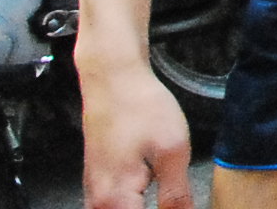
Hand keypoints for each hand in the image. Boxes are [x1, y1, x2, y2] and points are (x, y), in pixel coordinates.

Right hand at [79, 57, 194, 208]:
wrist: (113, 81)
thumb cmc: (141, 109)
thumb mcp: (172, 151)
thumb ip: (176, 195)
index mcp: (115, 201)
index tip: (182, 206)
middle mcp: (97, 204)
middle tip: (177, 201)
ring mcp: (94, 194)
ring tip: (169, 199)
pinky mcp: (98, 183)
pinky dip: (132, 207)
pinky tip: (150, 199)